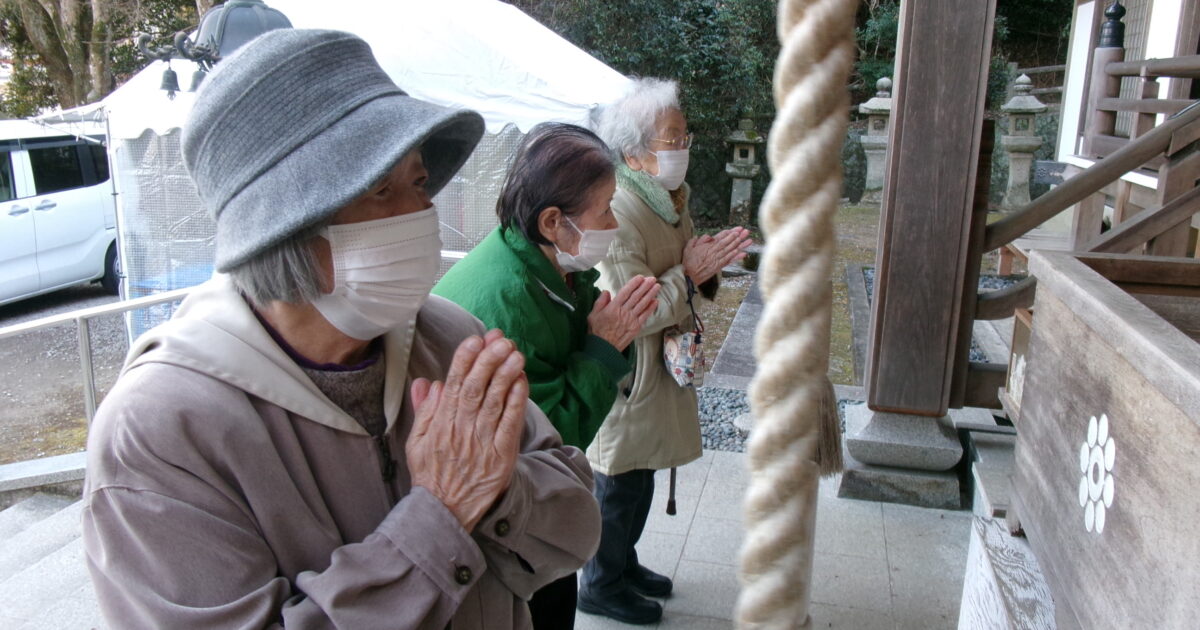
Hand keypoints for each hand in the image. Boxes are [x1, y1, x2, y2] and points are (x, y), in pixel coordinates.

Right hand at [407, 329, 527, 531]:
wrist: (445, 512)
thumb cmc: (431, 475)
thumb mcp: (416, 442)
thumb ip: (423, 411)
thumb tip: (428, 382)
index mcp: (440, 424)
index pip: (453, 385)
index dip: (464, 361)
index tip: (474, 340)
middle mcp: (460, 429)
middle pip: (475, 389)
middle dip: (488, 361)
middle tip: (500, 339)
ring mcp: (481, 442)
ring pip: (495, 402)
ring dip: (505, 375)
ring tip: (515, 353)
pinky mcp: (500, 455)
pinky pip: (510, 424)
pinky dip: (516, 402)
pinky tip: (521, 382)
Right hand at [588, 275, 659, 350]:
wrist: (603, 348)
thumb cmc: (596, 331)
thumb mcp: (593, 315)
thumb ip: (600, 302)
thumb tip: (607, 292)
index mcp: (613, 307)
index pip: (625, 292)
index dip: (634, 284)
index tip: (640, 277)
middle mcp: (623, 312)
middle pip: (636, 296)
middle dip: (645, 286)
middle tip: (652, 279)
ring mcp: (631, 320)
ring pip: (642, 304)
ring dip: (650, 294)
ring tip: (657, 286)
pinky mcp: (636, 327)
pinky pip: (645, 316)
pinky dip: (651, 308)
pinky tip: (656, 301)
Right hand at [682, 227, 751, 283]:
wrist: (689, 276)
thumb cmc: (687, 262)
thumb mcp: (688, 248)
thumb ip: (695, 240)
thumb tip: (706, 236)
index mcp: (707, 246)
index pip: (720, 237)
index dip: (729, 232)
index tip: (737, 229)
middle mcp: (714, 252)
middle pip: (728, 242)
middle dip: (737, 236)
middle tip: (746, 231)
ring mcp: (717, 259)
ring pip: (730, 250)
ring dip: (740, 245)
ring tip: (748, 240)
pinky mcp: (719, 266)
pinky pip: (729, 261)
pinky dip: (737, 257)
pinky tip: (744, 253)